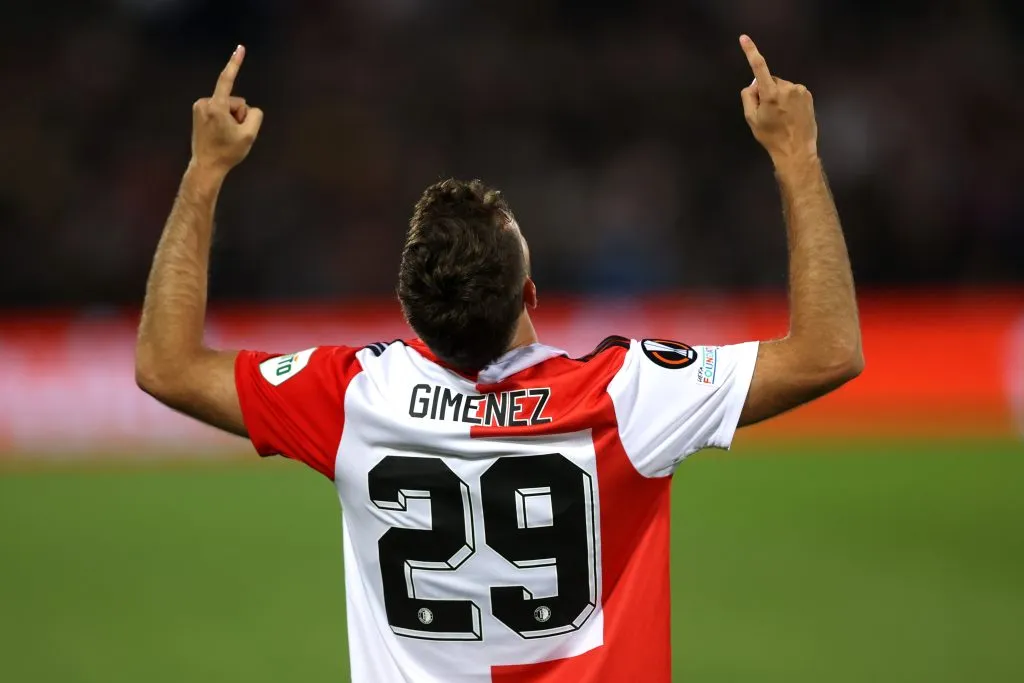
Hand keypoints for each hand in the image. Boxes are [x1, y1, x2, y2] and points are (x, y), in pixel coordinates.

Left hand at [190, 46, 263, 175]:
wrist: (206, 167)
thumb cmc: (228, 152)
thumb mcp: (250, 135)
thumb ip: (255, 115)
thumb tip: (249, 109)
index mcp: (216, 107)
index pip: (227, 79)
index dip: (235, 63)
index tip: (240, 48)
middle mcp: (205, 103)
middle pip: (235, 101)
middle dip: (238, 115)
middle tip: (232, 135)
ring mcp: (199, 107)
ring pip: (227, 106)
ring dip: (231, 119)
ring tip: (224, 136)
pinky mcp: (198, 112)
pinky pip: (219, 110)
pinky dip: (223, 119)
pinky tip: (220, 134)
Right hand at [739, 35, 817, 166]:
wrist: (796, 150)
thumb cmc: (771, 137)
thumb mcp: (752, 120)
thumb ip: (748, 98)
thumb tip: (753, 84)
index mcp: (771, 94)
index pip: (759, 67)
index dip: (751, 51)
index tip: (744, 38)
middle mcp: (787, 88)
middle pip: (771, 81)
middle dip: (766, 90)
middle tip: (767, 111)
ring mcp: (800, 90)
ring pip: (782, 87)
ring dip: (779, 96)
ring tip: (780, 116)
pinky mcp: (808, 95)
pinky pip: (793, 92)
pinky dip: (789, 99)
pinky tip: (790, 115)